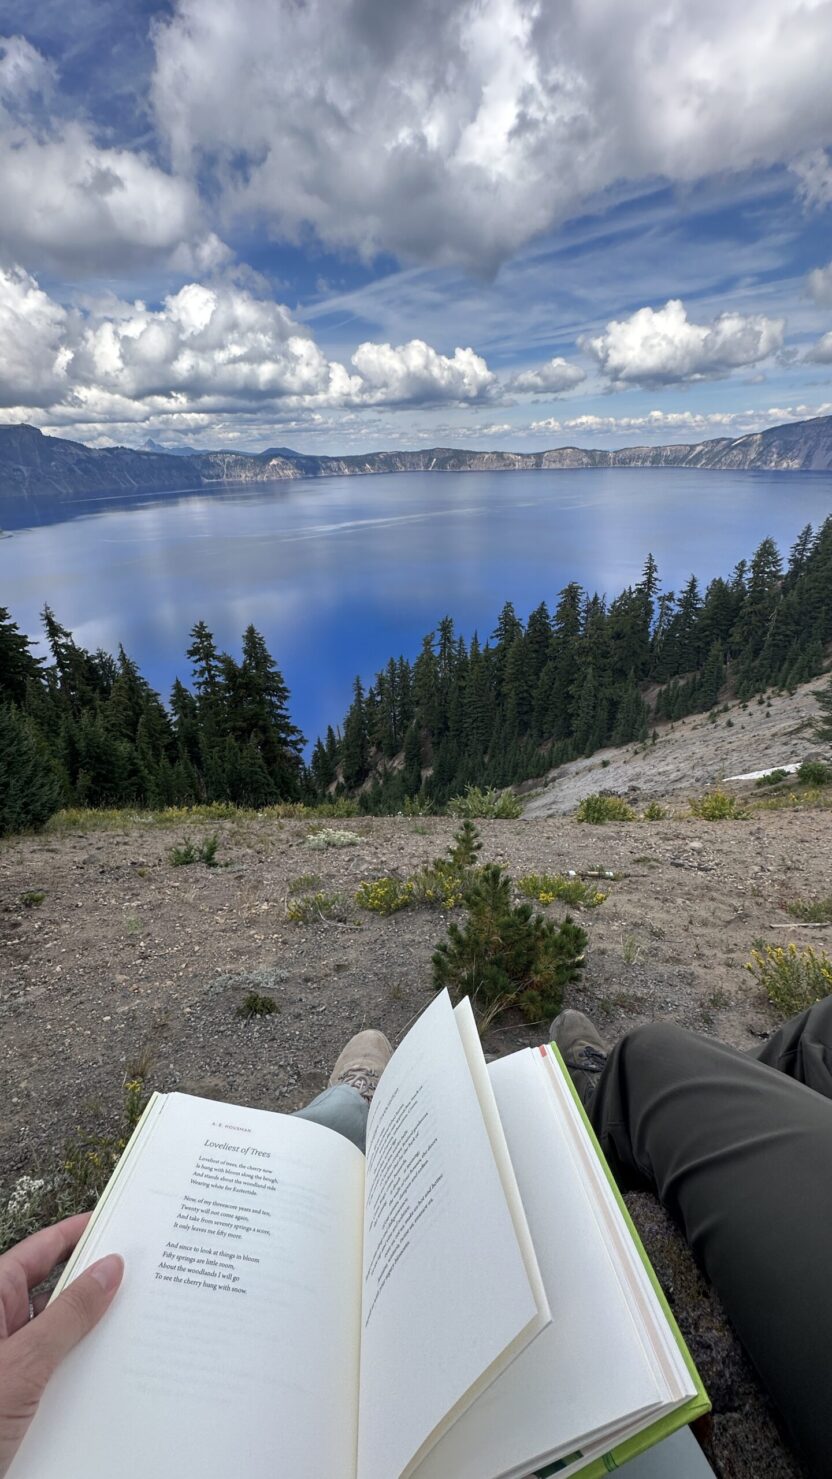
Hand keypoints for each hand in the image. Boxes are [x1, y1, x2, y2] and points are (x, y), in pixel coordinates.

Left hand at [0, 1213, 122, 1475]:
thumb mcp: (23, 1364)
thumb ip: (68, 1315)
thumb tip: (109, 1268)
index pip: (40, 1251)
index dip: (77, 1232)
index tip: (117, 1220)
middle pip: (53, 1290)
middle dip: (95, 1283)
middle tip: (142, 1273)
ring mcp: (6, 1361)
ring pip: (57, 1333)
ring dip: (91, 1332)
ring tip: (139, 1322)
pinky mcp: (14, 1395)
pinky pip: (54, 1369)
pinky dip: (81, 1367)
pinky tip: (113, 1372)